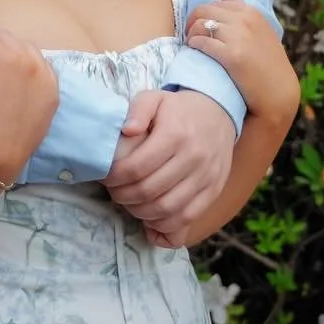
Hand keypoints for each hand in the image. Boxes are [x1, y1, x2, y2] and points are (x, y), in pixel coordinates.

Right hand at [0, 26, 58, 183]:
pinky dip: (30, 62)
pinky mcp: (53, 92)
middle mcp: (32, 61)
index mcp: (9, 56)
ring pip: (28, 50)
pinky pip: (43, 67)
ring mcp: (46, 77)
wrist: (1, 154)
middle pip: (8, 39)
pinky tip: (20, 69)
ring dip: (11, 48)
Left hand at [104, 89, 233, 240]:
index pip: (138, 166)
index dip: (116, 177)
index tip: (105, 177)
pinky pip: (189, 217)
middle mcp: (193, 158)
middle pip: (150, 190)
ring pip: (169, 209)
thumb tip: (126, 131)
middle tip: (113, 192)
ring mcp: (205, 178)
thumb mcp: (155, 98)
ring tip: (129, 203)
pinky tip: (151, 219)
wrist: (218, 115)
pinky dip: (166, 225)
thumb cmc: (178, 109)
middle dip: (124, 196)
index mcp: (175, 134)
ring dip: (142, 213)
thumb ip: (138, 110)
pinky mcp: (213, 191)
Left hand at [187, 0, 299, 123]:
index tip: (201, 26)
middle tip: (191, 35)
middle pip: (203, 10)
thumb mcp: (259, 29)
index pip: (215, 3)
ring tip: (192, 44)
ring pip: (200, 25)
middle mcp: (245, 20)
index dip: (204, 15)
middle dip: (192, 22)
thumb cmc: (267, 62)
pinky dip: (193, 45)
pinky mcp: (232, 55)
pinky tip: (195, 51)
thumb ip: (240, 7)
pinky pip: (201, 42)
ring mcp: (239, 37)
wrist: (278, 94)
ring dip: (191, 34)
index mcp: (251, 12)